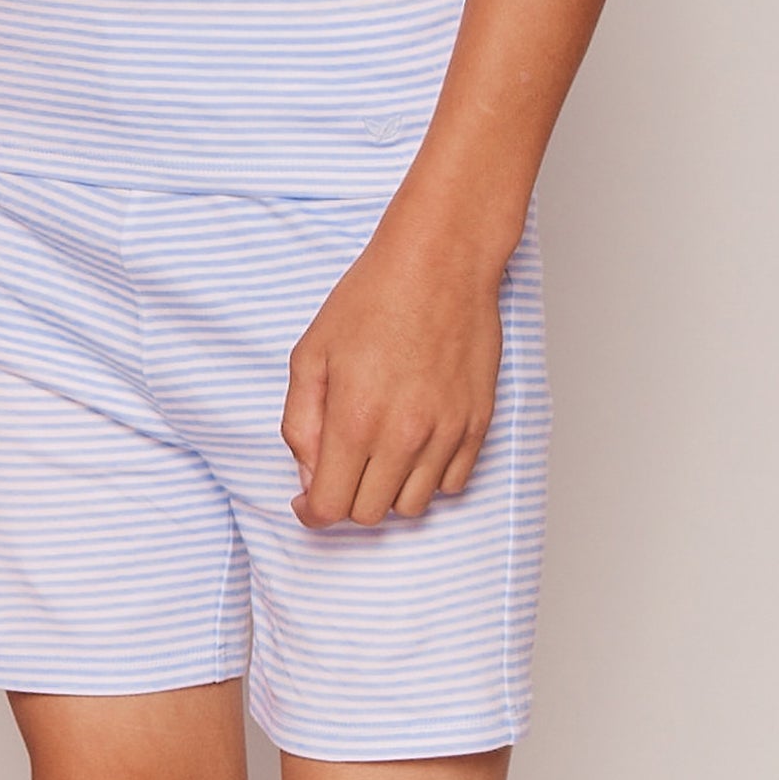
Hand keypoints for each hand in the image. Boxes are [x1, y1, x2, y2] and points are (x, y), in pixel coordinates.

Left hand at [282, 200, 509, 527]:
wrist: (438, 265)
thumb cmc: (371, 300)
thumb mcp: (310, 354)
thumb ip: (301, 422)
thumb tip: (309, 474)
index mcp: (355, 420)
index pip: (332, 507)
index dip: (312, 513)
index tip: (307, 503)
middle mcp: (404, 436)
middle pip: (370, 514)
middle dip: (346, 500)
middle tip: (338, 468)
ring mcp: (446, 433)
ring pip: (414, 506)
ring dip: (388, 491)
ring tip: (376, 453)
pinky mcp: (477, 425)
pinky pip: (452, 484)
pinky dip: (428, 477)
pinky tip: (412, 443)